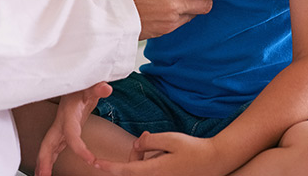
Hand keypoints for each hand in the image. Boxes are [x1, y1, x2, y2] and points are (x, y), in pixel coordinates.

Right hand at [34, 82, 112, 175]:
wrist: (75, 80)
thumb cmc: (82, 83)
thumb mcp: (91, 85)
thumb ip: (97, 87)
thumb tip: (106, 88)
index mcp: (68, 113)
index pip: (71, 135)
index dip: (79, 148)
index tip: (90, 160)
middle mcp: (61, 121)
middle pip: (49, 144)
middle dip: (44, 161)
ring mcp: (60, 126)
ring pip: (48, 147)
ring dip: (44, 162)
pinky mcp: (63, 128)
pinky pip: (54, 146)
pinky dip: (50, 158)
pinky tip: (46, 168)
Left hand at [96, 131, 224, 175]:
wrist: (213, 161)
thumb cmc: (193, 150)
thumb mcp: (170, 139)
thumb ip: (149, 141)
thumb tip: (136, 143)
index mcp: (153, 171)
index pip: (123, 170)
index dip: (107, 166)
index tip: (94, 162)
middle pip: (131, 168)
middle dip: (134, 152)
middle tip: (147, 136)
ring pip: (141, 169)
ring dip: (143, 156)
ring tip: (160, 144)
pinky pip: (150, 170)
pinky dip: (152, 160)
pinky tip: (165, 153)